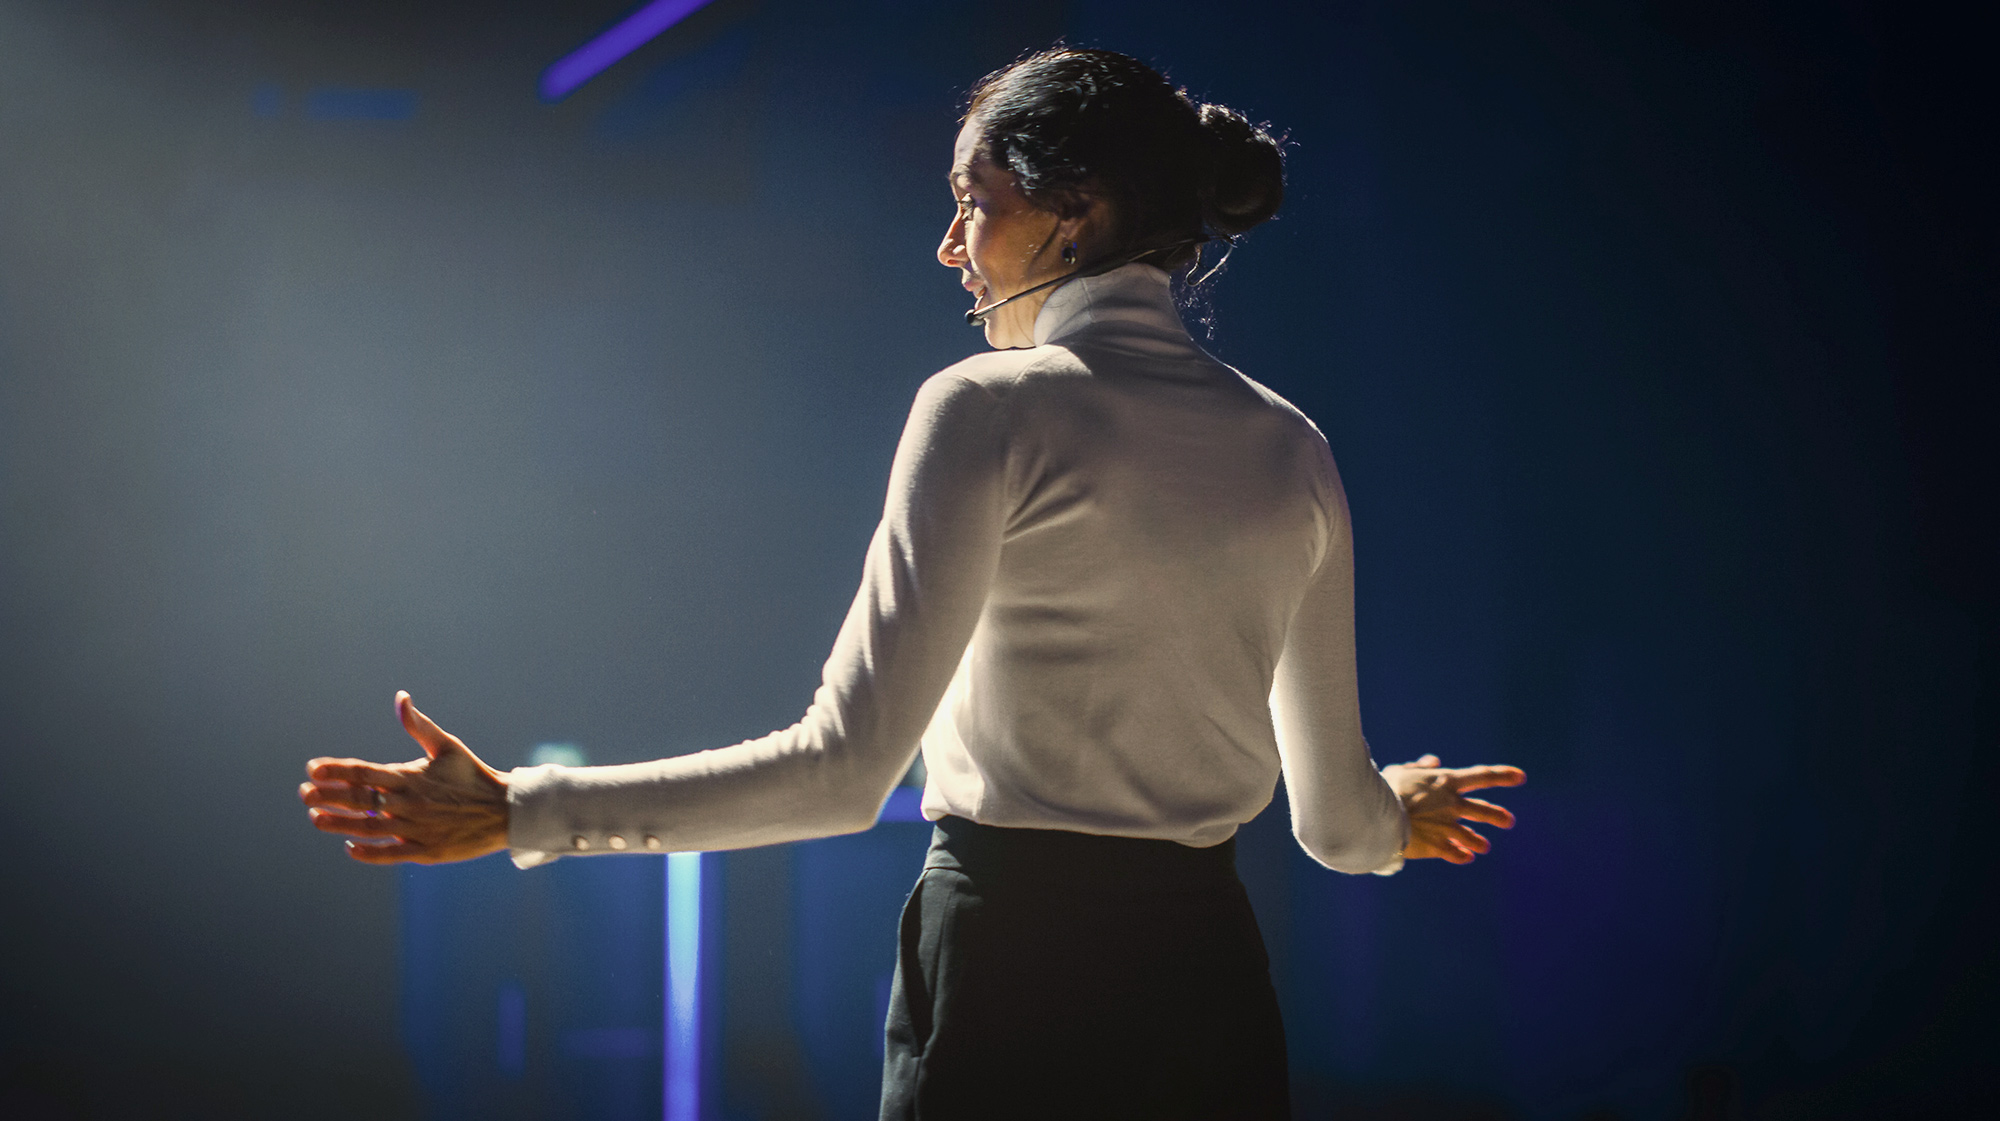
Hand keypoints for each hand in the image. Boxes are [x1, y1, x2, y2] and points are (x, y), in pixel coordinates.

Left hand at [300, 691, 509, 864]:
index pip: (362, 772)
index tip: (311, 769)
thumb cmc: (472, 775)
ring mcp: (414, 829)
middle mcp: (407, 803)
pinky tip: (350, 847)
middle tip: (304, 794)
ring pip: (366, 828)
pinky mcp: (424, 851)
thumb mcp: (447, 746)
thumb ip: (419, 725)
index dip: (333, 771)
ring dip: (337, 823)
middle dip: (326, 796)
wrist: (505, 811)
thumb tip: (401, 698)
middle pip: (357, 800)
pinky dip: (366, 852)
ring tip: (316, 819)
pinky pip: (387, 854)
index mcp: (410, 777)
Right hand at [1380, 754, 1524, 864]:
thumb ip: (1420, 767)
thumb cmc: (1384, 788)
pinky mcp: (1438, 846)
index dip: (1504, 775)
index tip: (1521, 777)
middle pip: (1484, 811)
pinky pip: (1456, 854)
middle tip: (1508, 820)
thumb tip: (1433, 761)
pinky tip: (1466, 857)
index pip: (1484, 776)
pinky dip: (1462, 855)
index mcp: (1447, 782)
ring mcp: (1447, 827)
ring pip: (1473, 837)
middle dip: (1498, 816)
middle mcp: (1453, 804)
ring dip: (1479, 842)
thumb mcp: (1401, 771)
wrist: (1375, 815)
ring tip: (1484, 846)